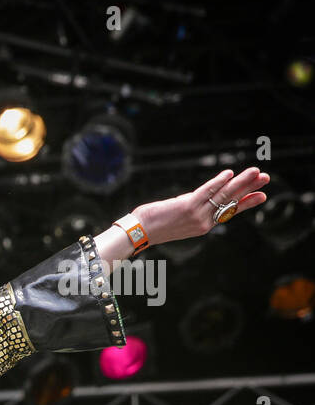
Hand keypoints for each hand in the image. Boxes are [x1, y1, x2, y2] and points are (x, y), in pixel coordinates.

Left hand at [132, 166, 268, 245]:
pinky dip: (218, 181)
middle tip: (266, 178)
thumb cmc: (154, 225)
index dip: (246, 202)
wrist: (138, 233)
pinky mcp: (188, 206)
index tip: (262, 195)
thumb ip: (192, 208)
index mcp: (204, 225)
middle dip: (250, 188)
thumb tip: (199, 197)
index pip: (230, 211)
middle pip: (231, 201)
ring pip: (223, 195)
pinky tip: (229, 173)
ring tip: (256, 172)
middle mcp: (204, 222)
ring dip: (240, 182)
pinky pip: (207, 191)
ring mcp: (197, 214)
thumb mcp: (178, 218)